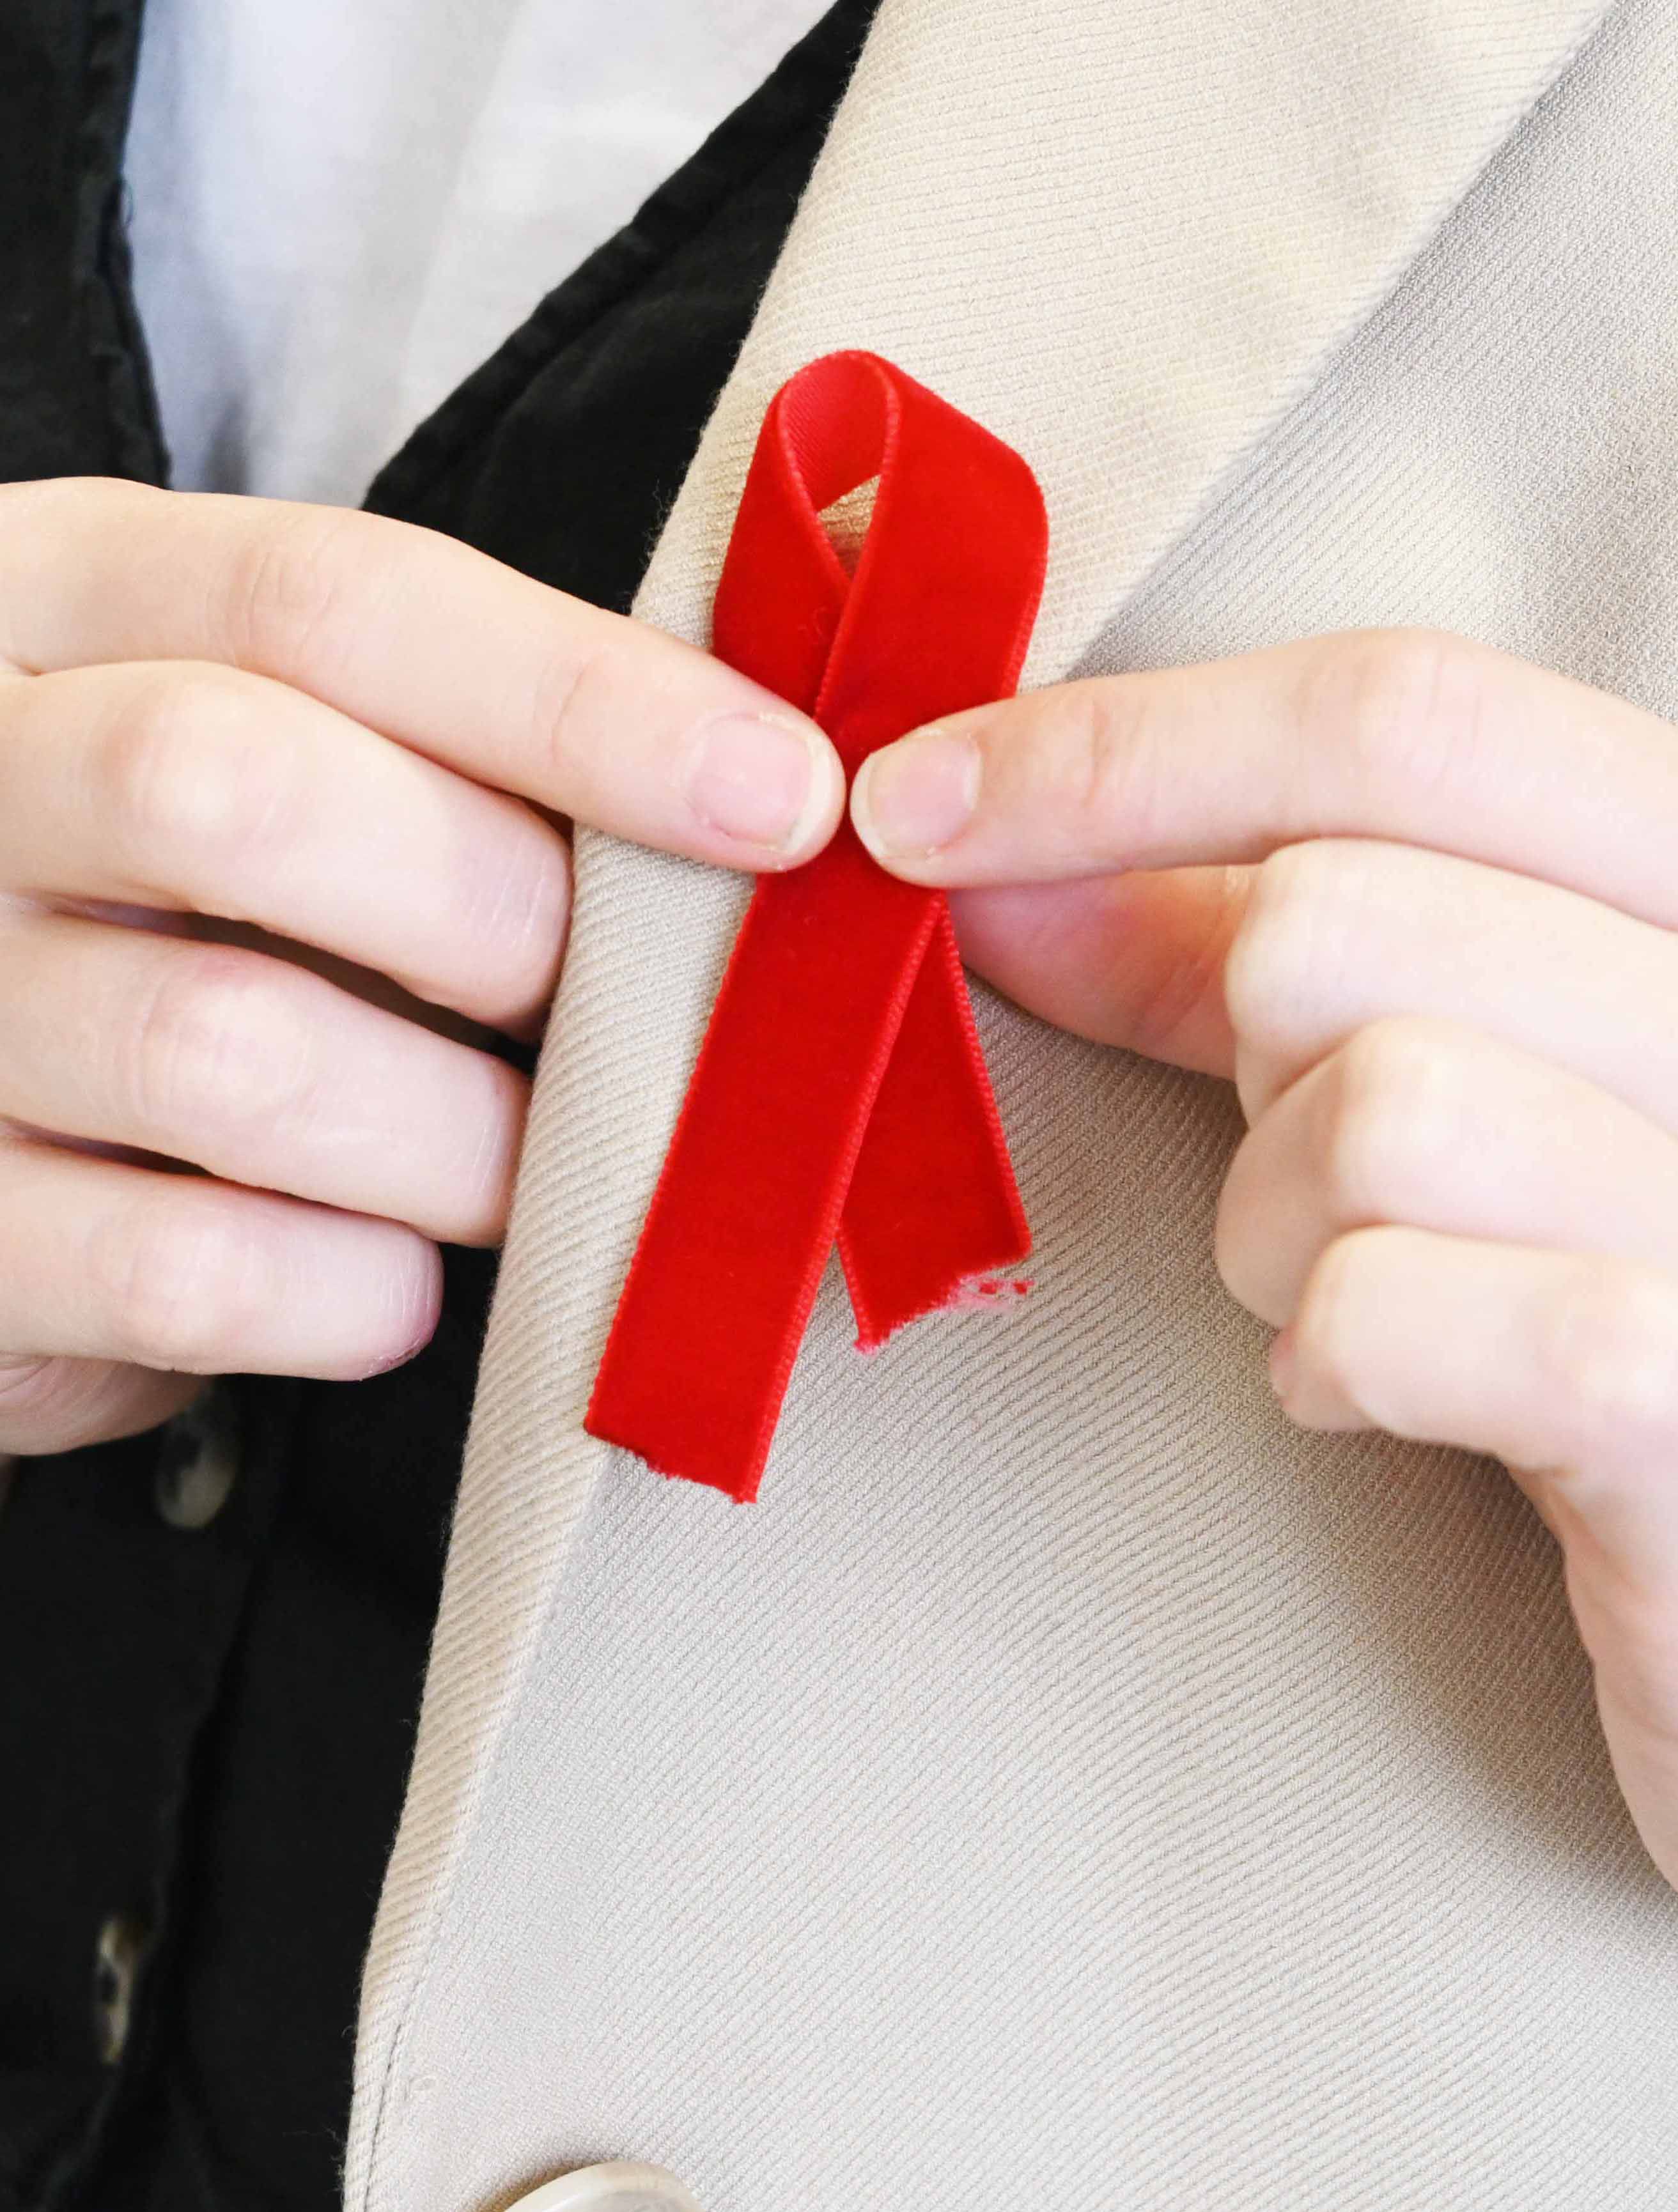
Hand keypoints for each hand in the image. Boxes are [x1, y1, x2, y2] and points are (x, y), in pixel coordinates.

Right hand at [0, 478, 842, 1452]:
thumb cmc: (189, 901)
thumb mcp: (285, 739)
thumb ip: (465, 718)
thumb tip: (781, 744)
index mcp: (67, 603)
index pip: (332, 601)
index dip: (583, 699)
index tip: (785, 797)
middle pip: (238, 787)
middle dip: (492, 918)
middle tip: (596, 1011)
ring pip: (225, 1048)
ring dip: (452, 1138)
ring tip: (515, 1166)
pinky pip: (190, 1270)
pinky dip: (354, 1291)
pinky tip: (391, 1278)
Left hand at [852, 628, 1677, 1887]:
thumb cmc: (1553, 1292)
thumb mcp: (1413, 1064)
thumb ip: (1218, 946)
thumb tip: (971, 835)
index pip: (1409, 711)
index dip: (1125, 749)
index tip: (915, 812)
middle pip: (1341, 914)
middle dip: (1239, 1053)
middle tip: (1299, 1164)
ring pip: (1370, 1104)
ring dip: (1278, 1224)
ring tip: (1345, 1293)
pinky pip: (1403, 1308)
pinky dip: (1334, 1358)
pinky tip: (1374, 1393)